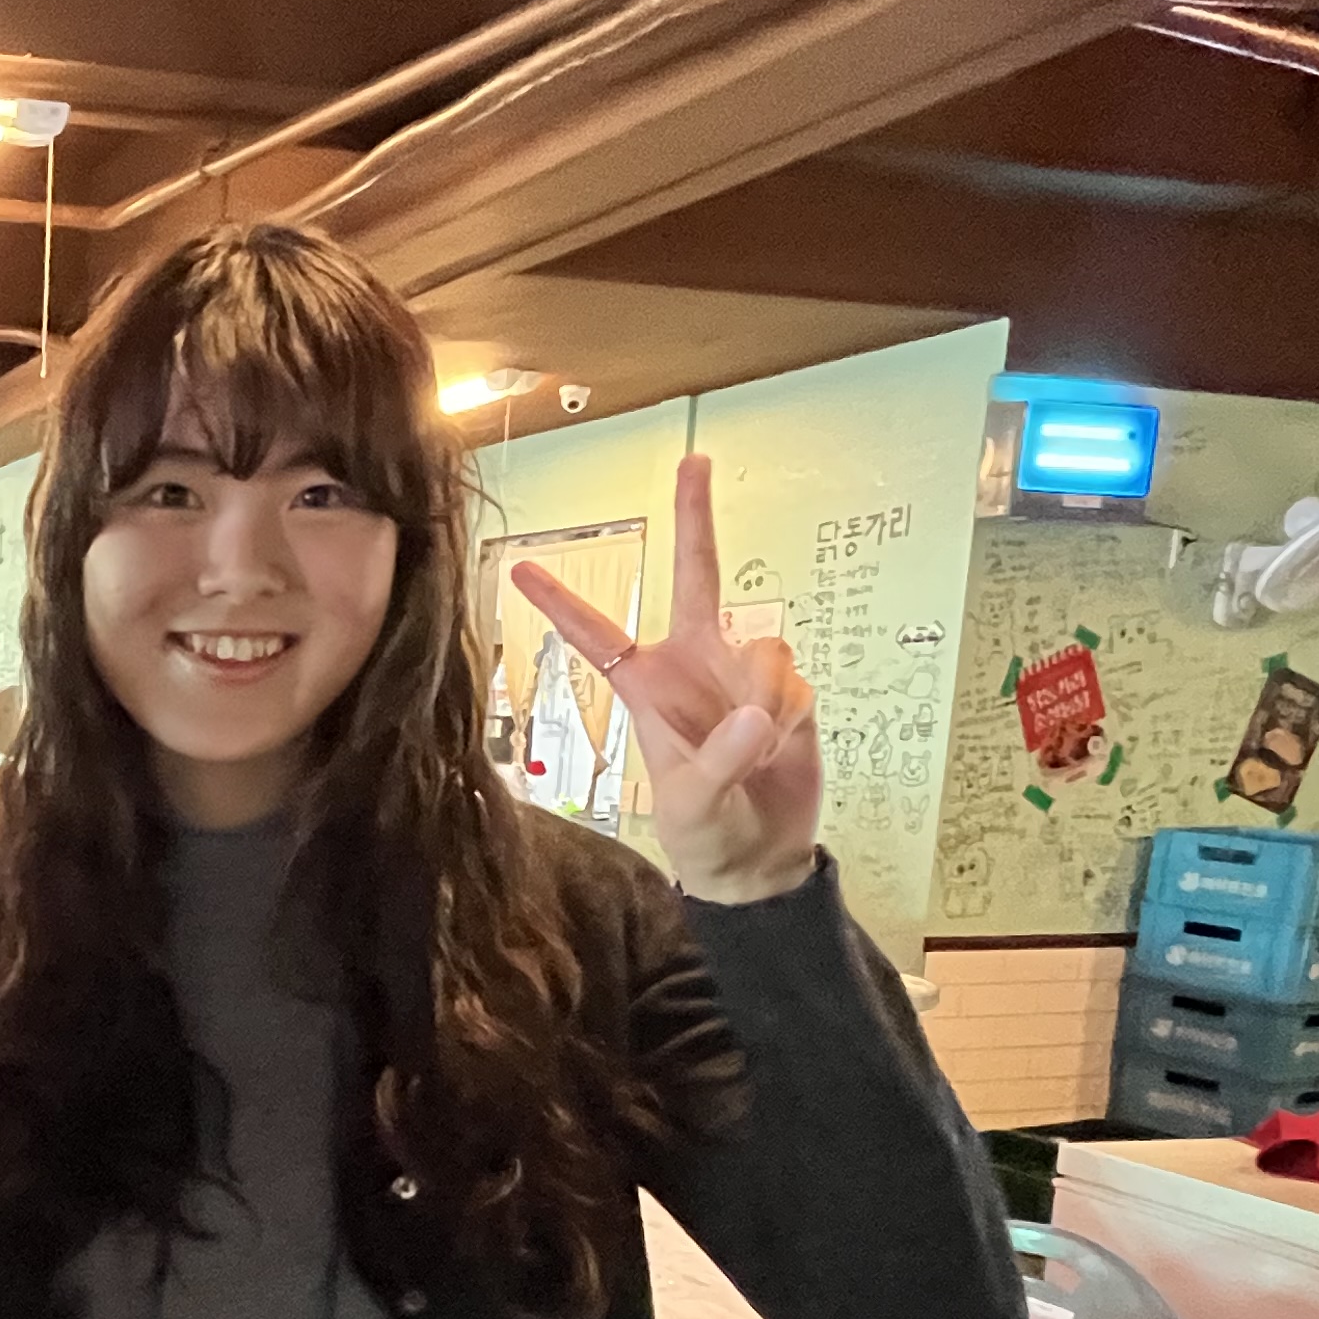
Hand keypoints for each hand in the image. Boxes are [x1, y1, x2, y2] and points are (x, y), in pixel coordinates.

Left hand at [512, 449, 821, 904]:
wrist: (758, 856)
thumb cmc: (705, 833)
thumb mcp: (693, 805)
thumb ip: (719, 760)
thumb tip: (752, 713)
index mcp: (647, 686)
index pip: (597, 635)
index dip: (560, 603)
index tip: (522, 568)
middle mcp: (693, 663)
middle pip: (695, 575)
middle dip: (696, 517)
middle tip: (694, 462)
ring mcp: (742, 671)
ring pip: (764, 649)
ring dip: (764, 701)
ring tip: (754, 751)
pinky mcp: (787, 689)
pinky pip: (795, 680)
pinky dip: (790, 715)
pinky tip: (779, 745)